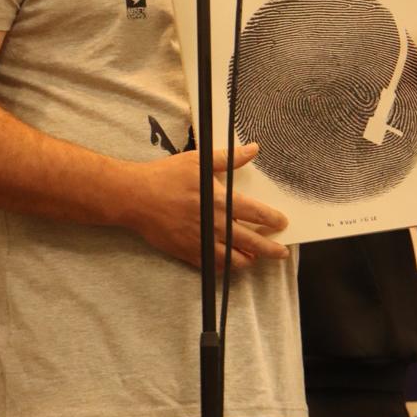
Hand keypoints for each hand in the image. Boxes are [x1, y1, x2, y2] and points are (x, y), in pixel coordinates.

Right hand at [122, 142, 288, 270]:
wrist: (135, 197)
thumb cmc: (165, 176)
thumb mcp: (198, 161)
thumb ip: (229, 158)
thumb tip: (253, 149)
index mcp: (220, 202)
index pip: (257, 214)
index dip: (273, 220)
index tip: (282, 223)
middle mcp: (215, 225)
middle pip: (253, 243)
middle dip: (271, 249)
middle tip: (281, 252)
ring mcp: (201, 242)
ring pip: (234, 260)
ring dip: (249, 260)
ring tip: (256, 257)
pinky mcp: (188, 252)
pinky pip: (213, 266)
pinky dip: (225, 266)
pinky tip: (230, 260)